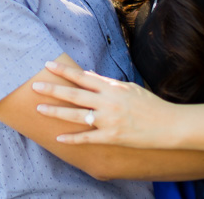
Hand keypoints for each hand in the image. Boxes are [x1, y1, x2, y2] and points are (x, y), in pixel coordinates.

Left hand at [32, 60, 179, 147]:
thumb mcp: (128, 88)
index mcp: (111, 87)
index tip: (48, 65)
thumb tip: (89, 75)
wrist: (168, 125)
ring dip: (56, 111)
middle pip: (74, 94)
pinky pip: (88, 138)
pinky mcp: (112, 137)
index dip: (64, 71)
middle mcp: (107, 102)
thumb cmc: (149, 104)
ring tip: (40, 108)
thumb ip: (106, 82)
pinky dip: (72, 138)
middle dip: (53, 89)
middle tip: (34, 86)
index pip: (82, 76)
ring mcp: (109, 120)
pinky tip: (58, 137)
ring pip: (77, 115)